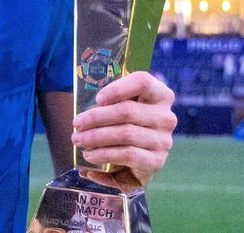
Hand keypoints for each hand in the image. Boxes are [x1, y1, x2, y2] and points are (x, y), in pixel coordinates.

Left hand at [71, 71, 176, 190]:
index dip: (119, 88)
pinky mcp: (156, 161)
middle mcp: (166, 117)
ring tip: (78, 140)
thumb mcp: (120, 105)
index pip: (143, 82)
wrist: (137, 158)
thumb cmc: (124, 123)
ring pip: (126, 134)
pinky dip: (105, 155)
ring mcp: (163, 140)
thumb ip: (109, 97)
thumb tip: (84, 99)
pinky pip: (128, 155)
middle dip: (96, 117)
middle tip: (76, 123)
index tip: (97, 98)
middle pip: (127, 111)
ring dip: (96, 137)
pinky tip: (90, 155)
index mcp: (160, 95)